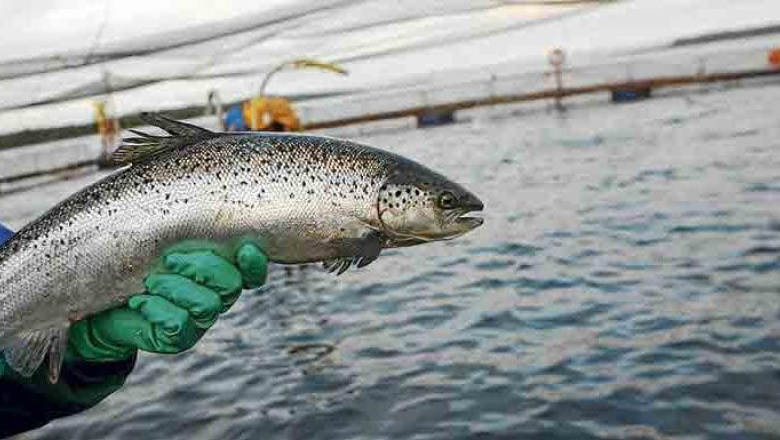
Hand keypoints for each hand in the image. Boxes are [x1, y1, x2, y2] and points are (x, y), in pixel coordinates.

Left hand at [67, 242, 267, 361]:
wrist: (104, 305)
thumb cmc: (136, 266)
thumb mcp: (159, 244)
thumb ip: (182, 233)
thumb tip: (190, 205)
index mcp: (219, 273)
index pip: (251, 274)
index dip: (254, 264)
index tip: (245, 250)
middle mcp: (217, 297)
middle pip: (231, 285)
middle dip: (203, 268)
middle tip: (171, 260)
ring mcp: (201, 321)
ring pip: (207, 305)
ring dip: (175, 288)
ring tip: (150, 281)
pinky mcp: (180, 339)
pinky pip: (179, 323)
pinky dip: (156, 308)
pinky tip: (139, 301)